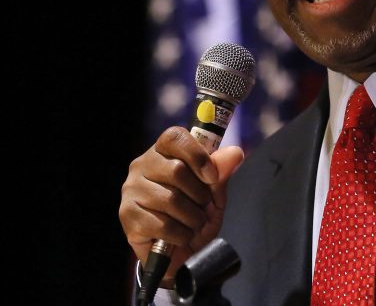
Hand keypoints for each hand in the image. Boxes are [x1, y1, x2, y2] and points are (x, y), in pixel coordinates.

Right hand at [118, 126, 243, 280]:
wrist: (182, 252)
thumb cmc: (196, 213)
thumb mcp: (214, 192)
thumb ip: (221, 171)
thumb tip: (235, 152)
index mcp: (164, 151)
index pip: (176, 137)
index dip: (198, 156)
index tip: (212, 177)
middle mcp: (142, 165)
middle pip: (176, 170)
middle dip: (199, 194)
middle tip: (202, 206)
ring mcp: (131, 190)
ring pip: (171, 200)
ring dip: (192, 217)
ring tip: (194, 223)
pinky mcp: (127, 216)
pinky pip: (162, 224)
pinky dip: (180, 234)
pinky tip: (180, 236)